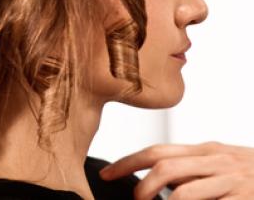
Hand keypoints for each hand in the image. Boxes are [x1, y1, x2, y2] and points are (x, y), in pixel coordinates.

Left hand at [100, 142, 253, 199]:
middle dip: (139, 185)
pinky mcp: (245, 198)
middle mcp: (215, 160)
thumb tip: (154, 180)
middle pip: (164, 167)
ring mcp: (232, 180)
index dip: (127, 163)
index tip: (106, 175)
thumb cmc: (253, 174)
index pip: (157, 151)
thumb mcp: (221, 164)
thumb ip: (192, 167)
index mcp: (205, 150)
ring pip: (183, 190)